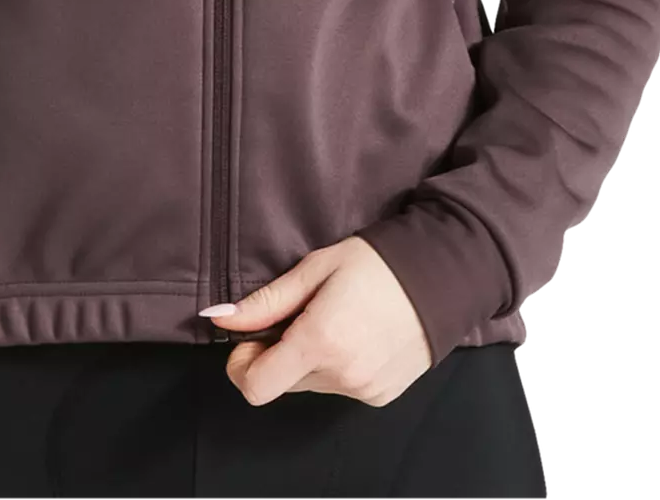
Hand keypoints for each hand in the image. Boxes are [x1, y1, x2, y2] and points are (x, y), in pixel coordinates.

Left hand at [201, 236, 434, 406]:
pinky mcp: (380, 396)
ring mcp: (363, 390)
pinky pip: (339, 388)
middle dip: (278, 354)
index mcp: (320, 340)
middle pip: (282, 382)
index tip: (249, 340)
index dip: (242, 366)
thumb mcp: (315, 269)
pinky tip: (357, 335)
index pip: (256, 386)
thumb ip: (266, 301)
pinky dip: (336, 368)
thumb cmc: (374, 263)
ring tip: (335, 320)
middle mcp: (341, 375)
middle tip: (300, 315)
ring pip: (310, 385)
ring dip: (309, 360)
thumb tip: (219, 318)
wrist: (439, 276)